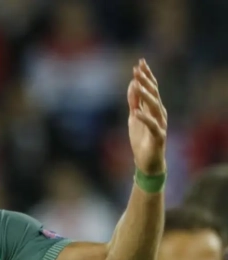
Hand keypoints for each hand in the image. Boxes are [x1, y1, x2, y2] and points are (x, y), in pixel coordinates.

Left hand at [127, 59, 166, 174]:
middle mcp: (159, 113)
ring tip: (137, 85)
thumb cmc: (141, 138)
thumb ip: (134, 102)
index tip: (140, 63)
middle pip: (154, 94)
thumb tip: (133, 84)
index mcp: (153, 108)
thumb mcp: (134, 117)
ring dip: (146, 96)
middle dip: (146, 81)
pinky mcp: (158, 137)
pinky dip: (145, 119)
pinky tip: (137, 112)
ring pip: (155, 107)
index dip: (146, 76)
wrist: (147, 161)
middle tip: (138, 69)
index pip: (151, 88)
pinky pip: (152, 126)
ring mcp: (160, 124)